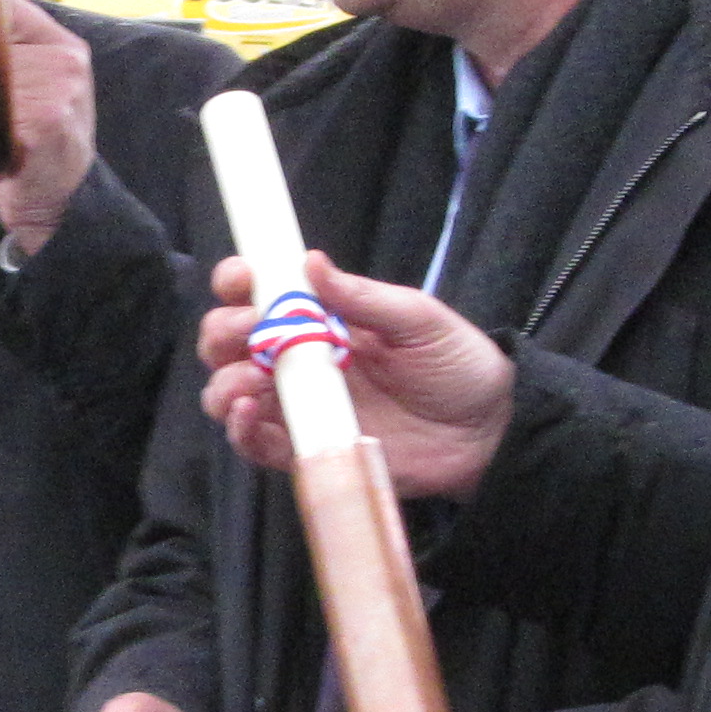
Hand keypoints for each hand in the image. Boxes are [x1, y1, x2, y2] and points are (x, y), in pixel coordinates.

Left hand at [0, 0, 97, 246]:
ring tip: (2, 137)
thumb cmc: (37, 138)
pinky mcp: (43, 126)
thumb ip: (5, 50)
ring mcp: (58, 94)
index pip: (10, 11)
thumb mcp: (35, 83)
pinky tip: (4, 155)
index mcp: (66, 47)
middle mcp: (67, 64)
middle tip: (1, 118)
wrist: (60, 198)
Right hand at [198, 253, 517, 499]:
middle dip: (222, 333)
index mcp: (323, 319)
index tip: (242, 279)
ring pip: (231, 392)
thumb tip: (310, 261)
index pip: (262, 294)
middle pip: (230, 343)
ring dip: (224, 384)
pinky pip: (257, 444)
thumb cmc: (458, 367)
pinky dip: (240, 431)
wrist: (488, 434)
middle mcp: (301, 360)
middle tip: (248, 333)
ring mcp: (301, 407)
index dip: (239, 282)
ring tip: (249, 382)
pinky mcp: (308, 450)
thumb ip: (364, 296)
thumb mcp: (419, 320)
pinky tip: (248, 415)